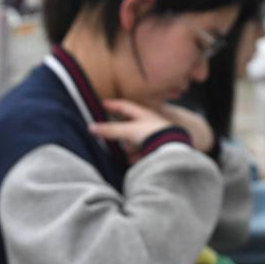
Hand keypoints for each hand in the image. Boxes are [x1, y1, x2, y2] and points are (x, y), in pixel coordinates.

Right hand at [89, 99, 214, 154]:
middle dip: (120, 133)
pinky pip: (140, 152)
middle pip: (128, 126)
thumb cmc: (154, 134)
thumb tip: (90, 127)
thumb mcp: (129, 130)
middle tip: (110, 136)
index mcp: (143, 114)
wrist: (173, 148)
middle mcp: (148, 124)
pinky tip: (137, 159)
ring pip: (133, 141)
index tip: (102, 104)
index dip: (113, 105)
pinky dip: (137, 156)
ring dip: (129, 147)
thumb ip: (110, 130)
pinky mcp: (155, 149)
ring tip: (130, 152)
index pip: (124, 106)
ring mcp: (152, 136)